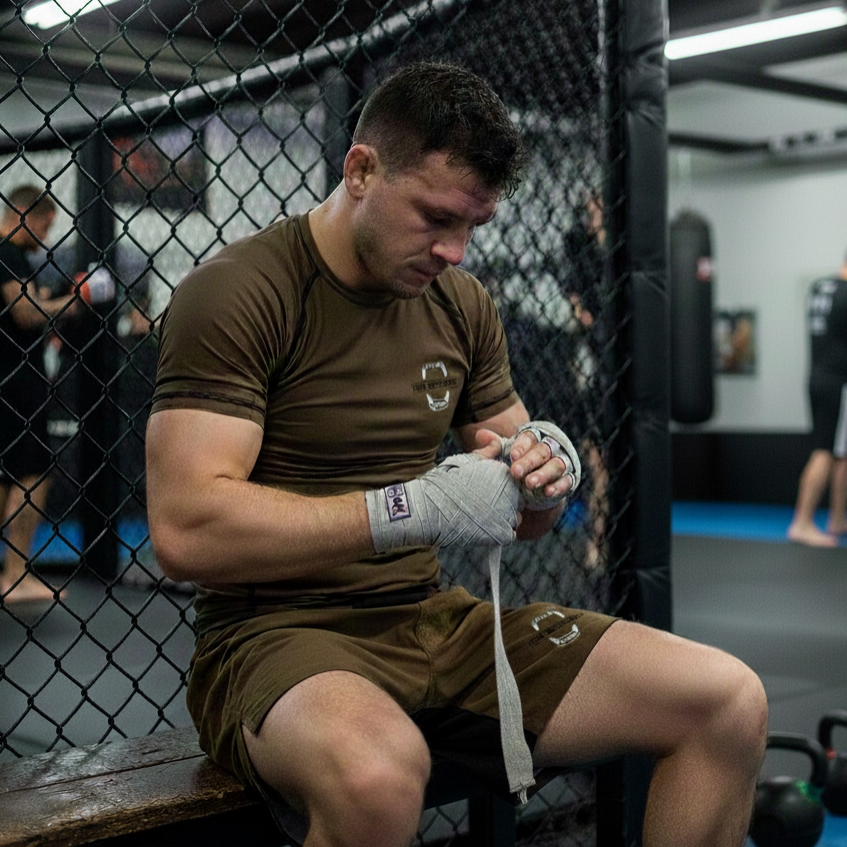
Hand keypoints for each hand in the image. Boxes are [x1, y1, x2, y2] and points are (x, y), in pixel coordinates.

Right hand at [365, 453, 520, 552]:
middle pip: (516, 499)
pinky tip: (484, 530)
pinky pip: (509, 534)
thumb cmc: (442, 483)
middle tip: (483, 506)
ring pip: (514, 517)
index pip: (514, 480)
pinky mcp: (500, 532)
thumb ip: (486, 452)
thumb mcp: (465, 461)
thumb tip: (497, 442)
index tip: (489, 492)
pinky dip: (499, 533)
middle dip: (505, 502)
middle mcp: (509, 492)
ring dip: (504, 518)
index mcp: (502, 472)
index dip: (502, 487)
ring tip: (483, 518)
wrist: (428, 509)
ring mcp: (506, 513)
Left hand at [476, 422, 579, 509]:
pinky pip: (566, 481)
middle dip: (529, 462)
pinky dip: (558, 486)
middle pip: (542, 452)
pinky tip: (547, 492)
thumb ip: (494, 446)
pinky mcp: (568, 479)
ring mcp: (561, 463)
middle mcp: (550, 448)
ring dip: (543, 474)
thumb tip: (480, 434)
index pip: (529, 438)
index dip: (521, 446)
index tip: (512, 456)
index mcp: (533, 439)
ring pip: (555, 465)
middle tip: (515, 472)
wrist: (532, 489)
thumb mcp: (504, 456)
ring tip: (529, 483)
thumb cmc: (517, 466)